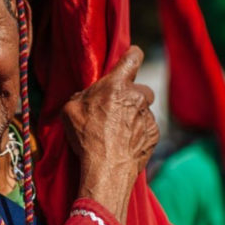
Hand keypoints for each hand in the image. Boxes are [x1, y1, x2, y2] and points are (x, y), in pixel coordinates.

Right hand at [62, 46, 158, 222]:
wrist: (107, 169)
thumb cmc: (87, 138)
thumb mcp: (70, 111)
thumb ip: (82, 97)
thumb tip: (87, 97)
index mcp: (117, 85)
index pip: (133, 57)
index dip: (132, 56)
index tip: (130, 58)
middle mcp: (137, 97)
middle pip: (141, 88)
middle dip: (132, 96)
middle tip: (116, 110)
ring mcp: (148, 116)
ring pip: (143, 110)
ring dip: (134, 117)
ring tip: (117, 133)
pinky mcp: (154, 134)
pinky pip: (147, 128)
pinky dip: (139, 133)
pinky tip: (124, 143)